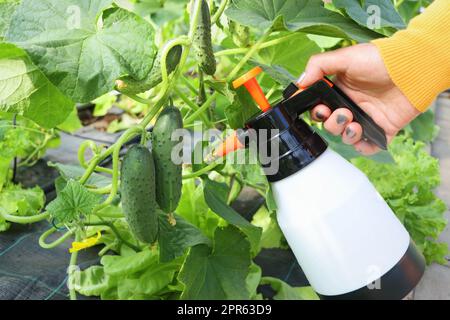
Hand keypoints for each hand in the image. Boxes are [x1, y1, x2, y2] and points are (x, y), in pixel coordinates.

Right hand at [299, 43, 419, 154]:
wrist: (411, 69)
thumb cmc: (379, 59)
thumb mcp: (344, 56)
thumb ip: (318, 66)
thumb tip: (299, 83)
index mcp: (339, 90)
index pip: (319, 107)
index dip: (316, 111)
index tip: (319, 109)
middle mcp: (351, 105)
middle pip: (330, 124)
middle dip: (331, 122)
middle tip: (342, 113)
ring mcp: (366, 118)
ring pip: (345, 136)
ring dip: (345, 134)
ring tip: (355, 123)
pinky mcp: (381, 129)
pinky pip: (367, 146)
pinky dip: (363, 146)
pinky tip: (363, 135)